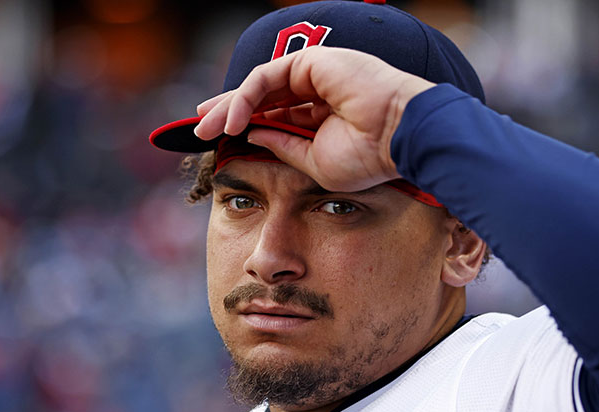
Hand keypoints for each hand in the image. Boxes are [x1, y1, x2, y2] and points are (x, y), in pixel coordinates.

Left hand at [194, 47, 434, 192]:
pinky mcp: (312, 61)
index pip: (272, 115)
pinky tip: (232, 122)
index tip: (217, 141)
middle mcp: (316, 90)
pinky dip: (244, 98)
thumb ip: (283, 146)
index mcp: (320, 116)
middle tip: (198, 130)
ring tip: (206, 129)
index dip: (243, 124)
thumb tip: (251, 135)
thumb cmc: (370, 157)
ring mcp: (315, 73)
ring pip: (258, 85)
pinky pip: (266, 76)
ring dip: (228, 106)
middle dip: (226, 111)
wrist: (400, 138)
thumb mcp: (314, 162)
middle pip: (260, 96)